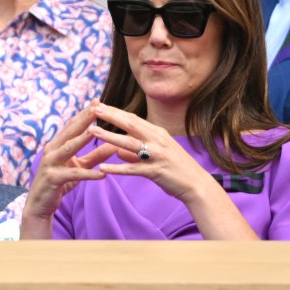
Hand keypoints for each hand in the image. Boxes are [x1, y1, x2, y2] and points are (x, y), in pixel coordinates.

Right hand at [20, 100, 117, 238]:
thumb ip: (95, 156)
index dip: (85, 114)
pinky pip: (73, 175)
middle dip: (84, 119)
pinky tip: (102, 174)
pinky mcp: (53, 178)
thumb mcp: (80, 167)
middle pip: (70, 132)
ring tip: (97, 131)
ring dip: (82, 139)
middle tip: (98, 106)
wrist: (40, 204)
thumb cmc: (60, 183)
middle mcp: (52, 150)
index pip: (73, 126)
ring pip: (69, 148)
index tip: (97, 101)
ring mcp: (51, 163)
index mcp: (58, 144)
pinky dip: (88, 174)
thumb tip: (114, 145)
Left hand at [90, 104, 258, 239]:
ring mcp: (157, 155)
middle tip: (92, 109)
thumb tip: (117, 150)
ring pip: (129, 143)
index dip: (115, 111)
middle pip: (130, 124)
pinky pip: (133, 169)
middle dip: (110, 116)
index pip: (132, 118)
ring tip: (93, 131)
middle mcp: (157, 140)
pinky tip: (103, 168)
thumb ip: (135, 152)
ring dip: (110, 136)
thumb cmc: (176, 169)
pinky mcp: (156, 171)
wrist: (197, 185)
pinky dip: (117, 168)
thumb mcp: (156, 154)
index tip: (99, 104)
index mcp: (157, 132)